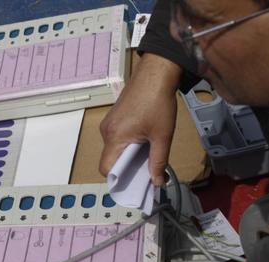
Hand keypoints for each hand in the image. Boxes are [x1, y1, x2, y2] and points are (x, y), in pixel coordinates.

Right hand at [99, 54, 182, 185]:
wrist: (155, 73)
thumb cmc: (158, 102)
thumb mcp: (162, 136)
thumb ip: (158, 161)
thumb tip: (157, 182)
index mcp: (115, 137)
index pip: (106, 169)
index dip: (118, 179)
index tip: (135, 182)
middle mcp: (106, 131)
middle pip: (110, 159)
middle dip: (126, 167)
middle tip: (146, 168)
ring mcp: (108, 123)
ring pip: (114, 149)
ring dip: (128, 154)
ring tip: (147, 150)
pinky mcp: (113, 117)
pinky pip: (116, 137)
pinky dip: (127, 143)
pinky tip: (143, 137)